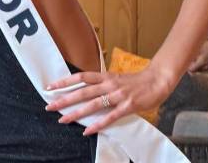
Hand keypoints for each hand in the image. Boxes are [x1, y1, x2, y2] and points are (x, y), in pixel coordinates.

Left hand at [44, 64, 174, 134]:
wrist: (157, 80)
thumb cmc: (136, 81)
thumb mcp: (116, 78)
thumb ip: (102, 84)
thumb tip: (86, 89)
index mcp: (105, 76)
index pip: (80, 77)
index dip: (64, 81)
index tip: (50, 86)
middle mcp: (109, 84)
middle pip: (82, 91)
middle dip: (64, 99)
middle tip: (49, 106)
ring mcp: (118, 95)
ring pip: (93, 104)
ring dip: (76, 112)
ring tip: (63, 120)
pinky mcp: (127, 106)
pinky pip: (110, 117)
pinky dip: (98, 124)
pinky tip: (87, 131)